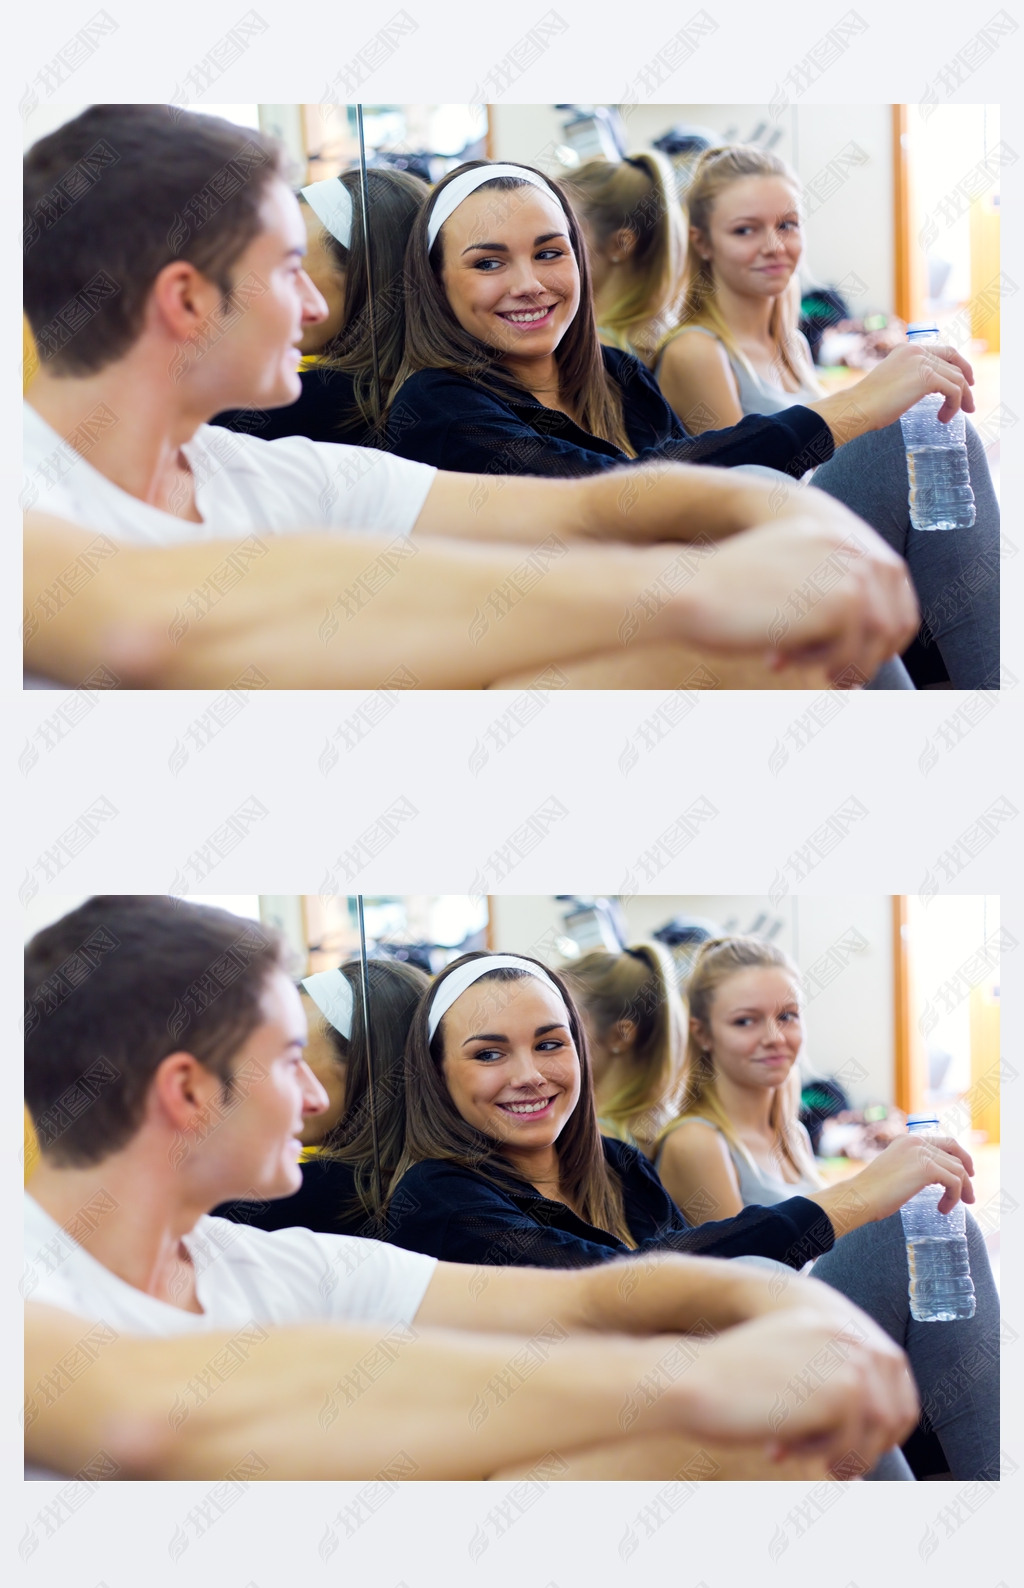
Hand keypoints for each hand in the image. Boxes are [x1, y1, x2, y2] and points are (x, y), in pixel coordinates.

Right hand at [679, 506, 918, 684]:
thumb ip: (823, 594)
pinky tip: (778, 657)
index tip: (853, 663)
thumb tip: (865, 645)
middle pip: (895, 622)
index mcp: (842, 538)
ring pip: (875, 642)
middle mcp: (854, 550)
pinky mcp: (842, 602)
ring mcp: (851, 573)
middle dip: (866, 658)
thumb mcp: (786, 580)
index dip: (879, 638)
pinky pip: (849, 654)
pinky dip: (817, 667)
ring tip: (797, 668)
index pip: (895, 596)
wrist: (691, 588)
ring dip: (841, 665)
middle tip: (832, 681)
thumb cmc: (726, 592)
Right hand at [682, 1308, 918, 1476]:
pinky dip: (819, 1458)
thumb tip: (877, 1430)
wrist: (695, 1378)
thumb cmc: (734, 1381)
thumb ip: (829, 1378)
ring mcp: (849, 1362)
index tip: (857, 1452)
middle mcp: (852, 1338)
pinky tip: (779, 1446)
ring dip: (842, 1455)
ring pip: (876, 1433)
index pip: (897, 1384)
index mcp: (840, 1325)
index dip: (884, 1426)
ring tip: (796, 1453)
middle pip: (895, 1413)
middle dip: (866, 1447)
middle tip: (829, 1467)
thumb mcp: (792, 1366)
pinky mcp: (842, 1392)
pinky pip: (850, 1446)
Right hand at [846, 1132, 975, 1219]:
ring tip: (949, 1208)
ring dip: (961, 1192)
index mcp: (908, 1139)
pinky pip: (954, 1183)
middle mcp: (917, 1142)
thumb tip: (933, 1178)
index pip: (946, 1141)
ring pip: (958, 1170)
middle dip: (967, 1177)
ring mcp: (922, 1153)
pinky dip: (954, 1198)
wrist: (860, 1196)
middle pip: (956, 1155)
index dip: (961, 1156)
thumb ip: (912, 1167)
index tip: (967, 1173)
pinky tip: (942, 1209)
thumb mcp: (895, 1170)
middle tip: (969, 1195)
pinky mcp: (927, 1168)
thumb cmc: (873, 1191)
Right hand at [847, 341, 975, 428]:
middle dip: (966, 386)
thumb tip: (925, 390)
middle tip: (969, 405)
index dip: (960, 365)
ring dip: (960, 400)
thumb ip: (910, 378)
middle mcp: (917, 351)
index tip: (966, 382)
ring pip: (957, 379)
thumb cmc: (868, 403)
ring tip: (948, 418)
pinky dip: (953, 406)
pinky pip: (954, 391)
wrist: (857, 407)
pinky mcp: (927, 378)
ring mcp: (923, 363)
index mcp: (908, 349)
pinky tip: (943, 418)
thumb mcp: (893, 382)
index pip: (944, 351)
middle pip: (955, 365)